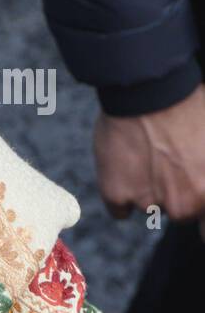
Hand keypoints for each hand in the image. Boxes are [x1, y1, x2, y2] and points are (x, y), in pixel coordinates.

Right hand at [93, 82, 204, 239]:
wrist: (151, 92)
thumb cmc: (192, 108)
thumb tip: (202, 172)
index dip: (203, 220)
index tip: (197, 202)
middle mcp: (183, 205)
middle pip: (181, 213)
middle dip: (176, 193)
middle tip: (170, 163)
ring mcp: (148, 202)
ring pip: (149, 208)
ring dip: (148, 190)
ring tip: (146, 157)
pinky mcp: (117, 194)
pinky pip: (120, 209)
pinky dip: (121, 194)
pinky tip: (126, 168)